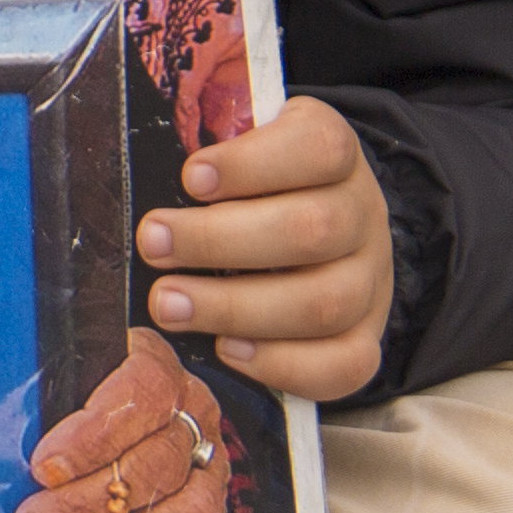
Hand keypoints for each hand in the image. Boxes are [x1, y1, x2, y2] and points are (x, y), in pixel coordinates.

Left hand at [15, 325, 234, 512]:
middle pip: (157, 463)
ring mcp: (209, 475)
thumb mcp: (49, 382)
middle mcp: (195, 419)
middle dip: (84, 504)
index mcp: (159, 369)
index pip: (144, 393)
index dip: (95, 435)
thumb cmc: (63, 406)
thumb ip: (35, 398)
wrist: (101, 433)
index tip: (44, 467)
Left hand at [136, 93, 392, 402]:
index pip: (321, 147)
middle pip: (315, 229)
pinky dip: (282, 363)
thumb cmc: (252, 194)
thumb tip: (142, 179)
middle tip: (153, 246)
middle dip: (219, 241)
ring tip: (167, 305)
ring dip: (235, 307)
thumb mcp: (234, 157)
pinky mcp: (364, 339)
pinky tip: (226, 349)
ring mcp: (370, 282)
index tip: (191, 178)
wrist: (317, 244)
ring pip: (325, 303)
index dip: (255, 163)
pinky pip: (345, 365)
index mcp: (334, 158)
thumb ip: (203, 160)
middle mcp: (363, 216)